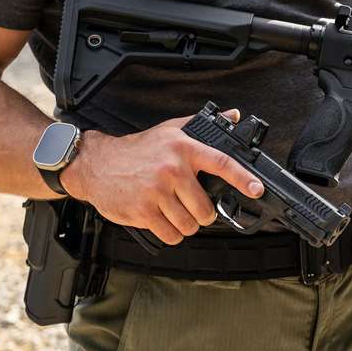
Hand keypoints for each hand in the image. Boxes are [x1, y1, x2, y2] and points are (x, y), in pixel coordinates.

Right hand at [61, 110, 264, 245]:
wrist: (95, 164)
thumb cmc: (137, 149)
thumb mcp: (170, 130)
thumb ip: (202, 125)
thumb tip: (234, 116)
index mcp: (184, 148)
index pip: (221, 163)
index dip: (242, 178)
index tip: (256, 189)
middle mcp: (172, 169)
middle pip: (205, 208)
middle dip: (202, 213)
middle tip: (192, 206)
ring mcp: (156, 192)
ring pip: (189, 225)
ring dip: (185, 225)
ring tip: (174, 212)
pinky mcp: (142, 211)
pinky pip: (170, 234)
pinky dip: (170, 233)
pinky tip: (163, 220)